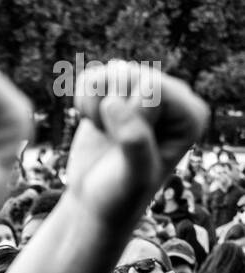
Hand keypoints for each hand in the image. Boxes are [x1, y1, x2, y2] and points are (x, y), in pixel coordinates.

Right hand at [64, 61, 208, 229]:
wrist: (96, 202)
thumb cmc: (122, 196)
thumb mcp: (135, 177)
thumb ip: (134, 142)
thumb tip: (112, 103)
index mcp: (190, 115)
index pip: (153, 87)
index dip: (130, 116)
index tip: (130, 147)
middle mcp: (173, 97)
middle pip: (131, 74)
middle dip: (113, 111)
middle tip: (116, 143)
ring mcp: (144, 90)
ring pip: (111, 71)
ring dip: (97, 108)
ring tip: (107, 135)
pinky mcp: (118, 89)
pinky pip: (91, 76)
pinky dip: (83, 102)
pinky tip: (96, 125)